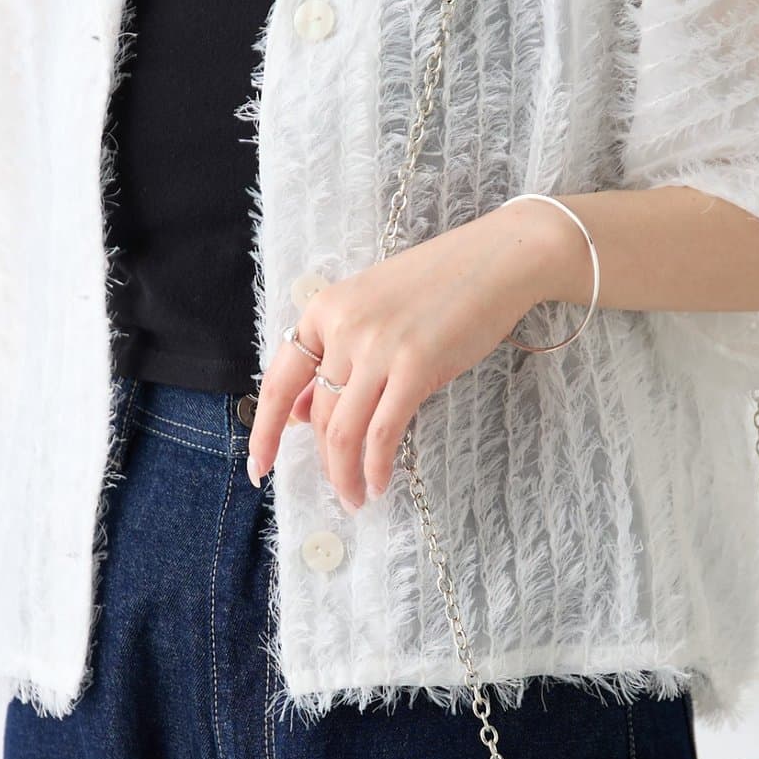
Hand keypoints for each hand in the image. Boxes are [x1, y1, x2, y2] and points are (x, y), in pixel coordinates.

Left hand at [246, 199, 578, 508]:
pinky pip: (381, 432)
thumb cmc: (439, 284)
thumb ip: (332, 357)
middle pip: (317, 414)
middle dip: (323, 463)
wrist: (498, 259)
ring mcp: (378, 346)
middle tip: (339, 491)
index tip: (259, 467)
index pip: (278, 381)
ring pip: (342, 431)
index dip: (264, 431)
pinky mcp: (416, 367)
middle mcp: (343, 327)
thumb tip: (298, 413)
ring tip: (355, 498)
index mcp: (325, 309)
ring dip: (345, 475)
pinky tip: (379, 484)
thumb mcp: (371, 311)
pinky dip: (375, 466)